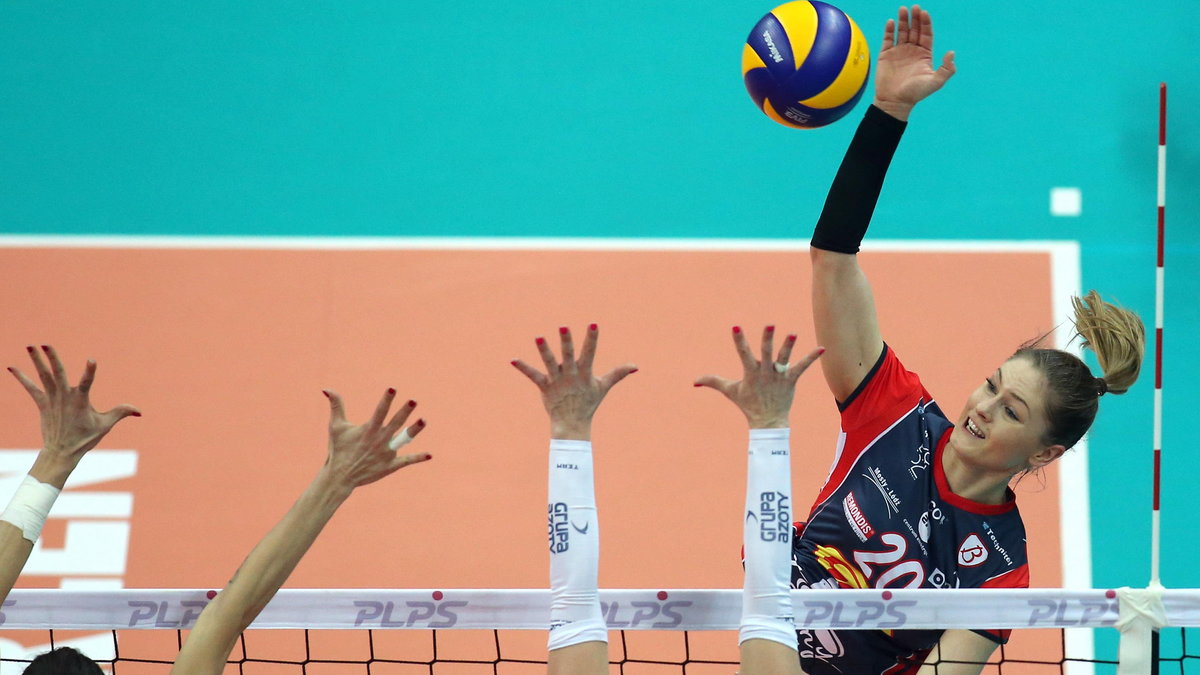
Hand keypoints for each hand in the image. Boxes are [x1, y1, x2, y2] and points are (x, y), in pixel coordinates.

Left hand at [9, 345, 140, 484]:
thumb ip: (121, 413)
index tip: (91, 360)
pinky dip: (22, 378)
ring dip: (36, 361)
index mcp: (81, 401)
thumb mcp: (105, 425)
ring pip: (43, 376)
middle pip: (57, 373)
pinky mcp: (42, 404)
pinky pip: (31, 388)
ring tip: (30, 346)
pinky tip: (12, 368)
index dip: (90, 371)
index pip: (87, 382)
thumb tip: (140, 411)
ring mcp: (51, 400)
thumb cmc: (85, 438)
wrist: (61, 452)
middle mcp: (64, 397)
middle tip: (46, 344)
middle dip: (52, 358)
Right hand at [321, 388, 428, 490]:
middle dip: (404, 412)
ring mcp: (386, 453)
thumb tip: (327, 389)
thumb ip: (336, 406)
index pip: (379, 411)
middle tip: (413, 401)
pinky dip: (418, 458)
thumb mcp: (336, 427)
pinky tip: (429, 454)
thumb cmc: (338, 449)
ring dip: (414, 430)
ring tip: (424, 420)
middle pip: (394, 423)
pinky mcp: (390, 466)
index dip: (386, 400)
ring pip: (403, 440)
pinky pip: (406, 461)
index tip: (392, 388)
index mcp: (368, 430)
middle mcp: (379, 440)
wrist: (340, 476)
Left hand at [511, 324, 637, 439]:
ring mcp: (557, 381)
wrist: (573, 423)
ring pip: (550, 363)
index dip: (592, 338)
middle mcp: (570, 375)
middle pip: (568, 355)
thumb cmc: (588, 403)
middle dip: (566, 342)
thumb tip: (635, 366)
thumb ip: (618, 373)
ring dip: (544, 351)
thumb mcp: (604, 386)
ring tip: (538, 338)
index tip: (593, 324)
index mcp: (585, 372)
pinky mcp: (545, 387)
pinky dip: (523, 368)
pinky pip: (533, 376)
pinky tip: (513, 360)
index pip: (590, 352)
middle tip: (563, 327)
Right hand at [694, 326, 822, 428]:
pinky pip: (802, 367)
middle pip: (766, 352)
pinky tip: (822, 348)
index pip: (743, 353)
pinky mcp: (791, 380)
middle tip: (770, 325)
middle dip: (768, 339)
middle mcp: (765, 372)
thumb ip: (713, 382)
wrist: (767, 422)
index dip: (739, 340)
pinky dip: (812, 358)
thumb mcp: (730, 391)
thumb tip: (694, 381)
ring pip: (784, 358)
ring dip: (788, 346)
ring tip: (793, 334)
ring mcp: (779, 376)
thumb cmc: (748, 404)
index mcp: (750, 372)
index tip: (736, 327)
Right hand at [872, 5, 955, 119]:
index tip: (924, 13)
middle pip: (914, 30)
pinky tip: (890, 22)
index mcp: (924, 54)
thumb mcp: (935, 82)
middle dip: (915, 18)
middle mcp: (912, 50)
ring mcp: (898, 52)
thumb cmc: (916, 93)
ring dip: (902, 20)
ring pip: (901, 31)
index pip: (926, 34)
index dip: (926, 23)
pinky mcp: (885, 55)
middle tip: (915, 7)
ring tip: (902, 9)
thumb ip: (946, 69)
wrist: (895, 102)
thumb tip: (952, 52)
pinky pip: (888, 39)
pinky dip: (889, 30)